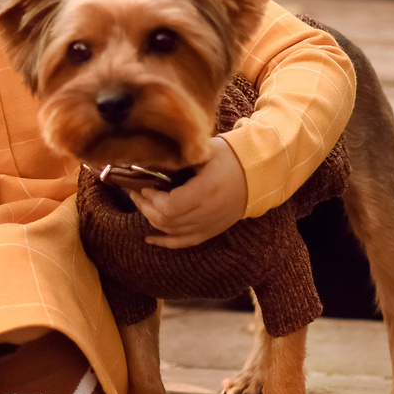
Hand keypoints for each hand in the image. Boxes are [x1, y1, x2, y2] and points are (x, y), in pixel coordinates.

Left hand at [130, 139, 246, 249]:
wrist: (257, 175)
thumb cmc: (229, 157)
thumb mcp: (205, 151)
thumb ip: (180, 159)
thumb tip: (149, 163)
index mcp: (206, 191)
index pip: (170, 205)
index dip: (152, 198)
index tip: (145, 185)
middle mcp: (208, 213)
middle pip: (167, 220)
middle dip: (146, 206)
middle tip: (136, 192)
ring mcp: (210, 225)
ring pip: (171, 232)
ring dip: (152, 219)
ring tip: (142, 204)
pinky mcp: (211, 231)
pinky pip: (183, 242)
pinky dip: (164, 242)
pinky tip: (149, 238)